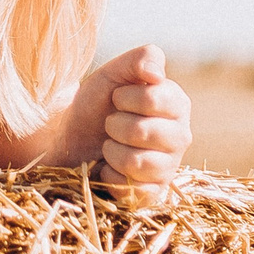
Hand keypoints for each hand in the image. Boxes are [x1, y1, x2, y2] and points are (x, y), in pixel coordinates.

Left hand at [48, 45, 191, 205]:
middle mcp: (181, 137)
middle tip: (111, 124)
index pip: (154, 99)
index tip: (117, 99)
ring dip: (111, 151)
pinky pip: (132, 189)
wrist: (72, 141)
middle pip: (144, 131)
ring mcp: (169, 168)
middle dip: (115, 125)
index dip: (124, 98)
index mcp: (177, 104)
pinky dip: (110, 177)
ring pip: (137, 162)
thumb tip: (157, 74)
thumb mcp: (114, 73)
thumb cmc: (98, 104)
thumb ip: (141, 59)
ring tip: (110, 146)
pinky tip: (110, 168)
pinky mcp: (154, 194)